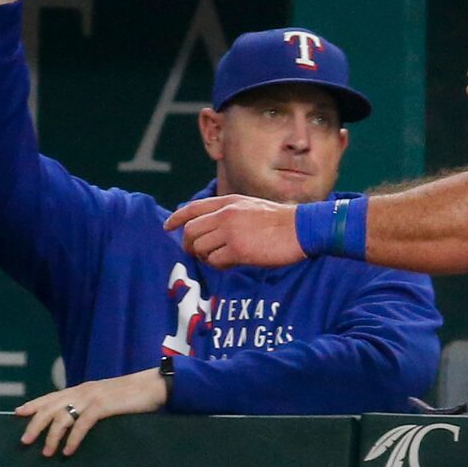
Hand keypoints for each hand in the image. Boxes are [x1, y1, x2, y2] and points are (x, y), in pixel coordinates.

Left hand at [16, 369, 165, 455]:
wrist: (154, 385)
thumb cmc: (133, 395)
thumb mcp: (106, 398)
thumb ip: (91, 405)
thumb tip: (79, 419)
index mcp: (82, 388)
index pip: (51, 396)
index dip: (33, 404)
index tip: (17, 413)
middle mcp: (82, 391)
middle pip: (50, 407)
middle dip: (35, 424)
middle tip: (23, 441)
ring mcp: (92, 397)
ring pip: (62, 417)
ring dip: (51, 436)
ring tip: (45, 453)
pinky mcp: (103, 406)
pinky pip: (82, 424)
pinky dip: (73, 439)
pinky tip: (67, 451)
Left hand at [164, 192, 305, 270]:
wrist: (300, 229)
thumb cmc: (279, 222)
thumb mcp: (250, 207)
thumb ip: (229, 214)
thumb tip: (210, 229)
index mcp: (228, 202)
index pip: (193, 208)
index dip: (177, 218)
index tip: (168, 227)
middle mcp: (225, 214)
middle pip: (191, 231)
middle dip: (189, 244)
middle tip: (197, 253)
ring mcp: (230, 231)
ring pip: (200, 247)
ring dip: (205, 257)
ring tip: (220, 258)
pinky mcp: (237, 249)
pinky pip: (215, 261)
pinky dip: (219, 265)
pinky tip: (231, 262)